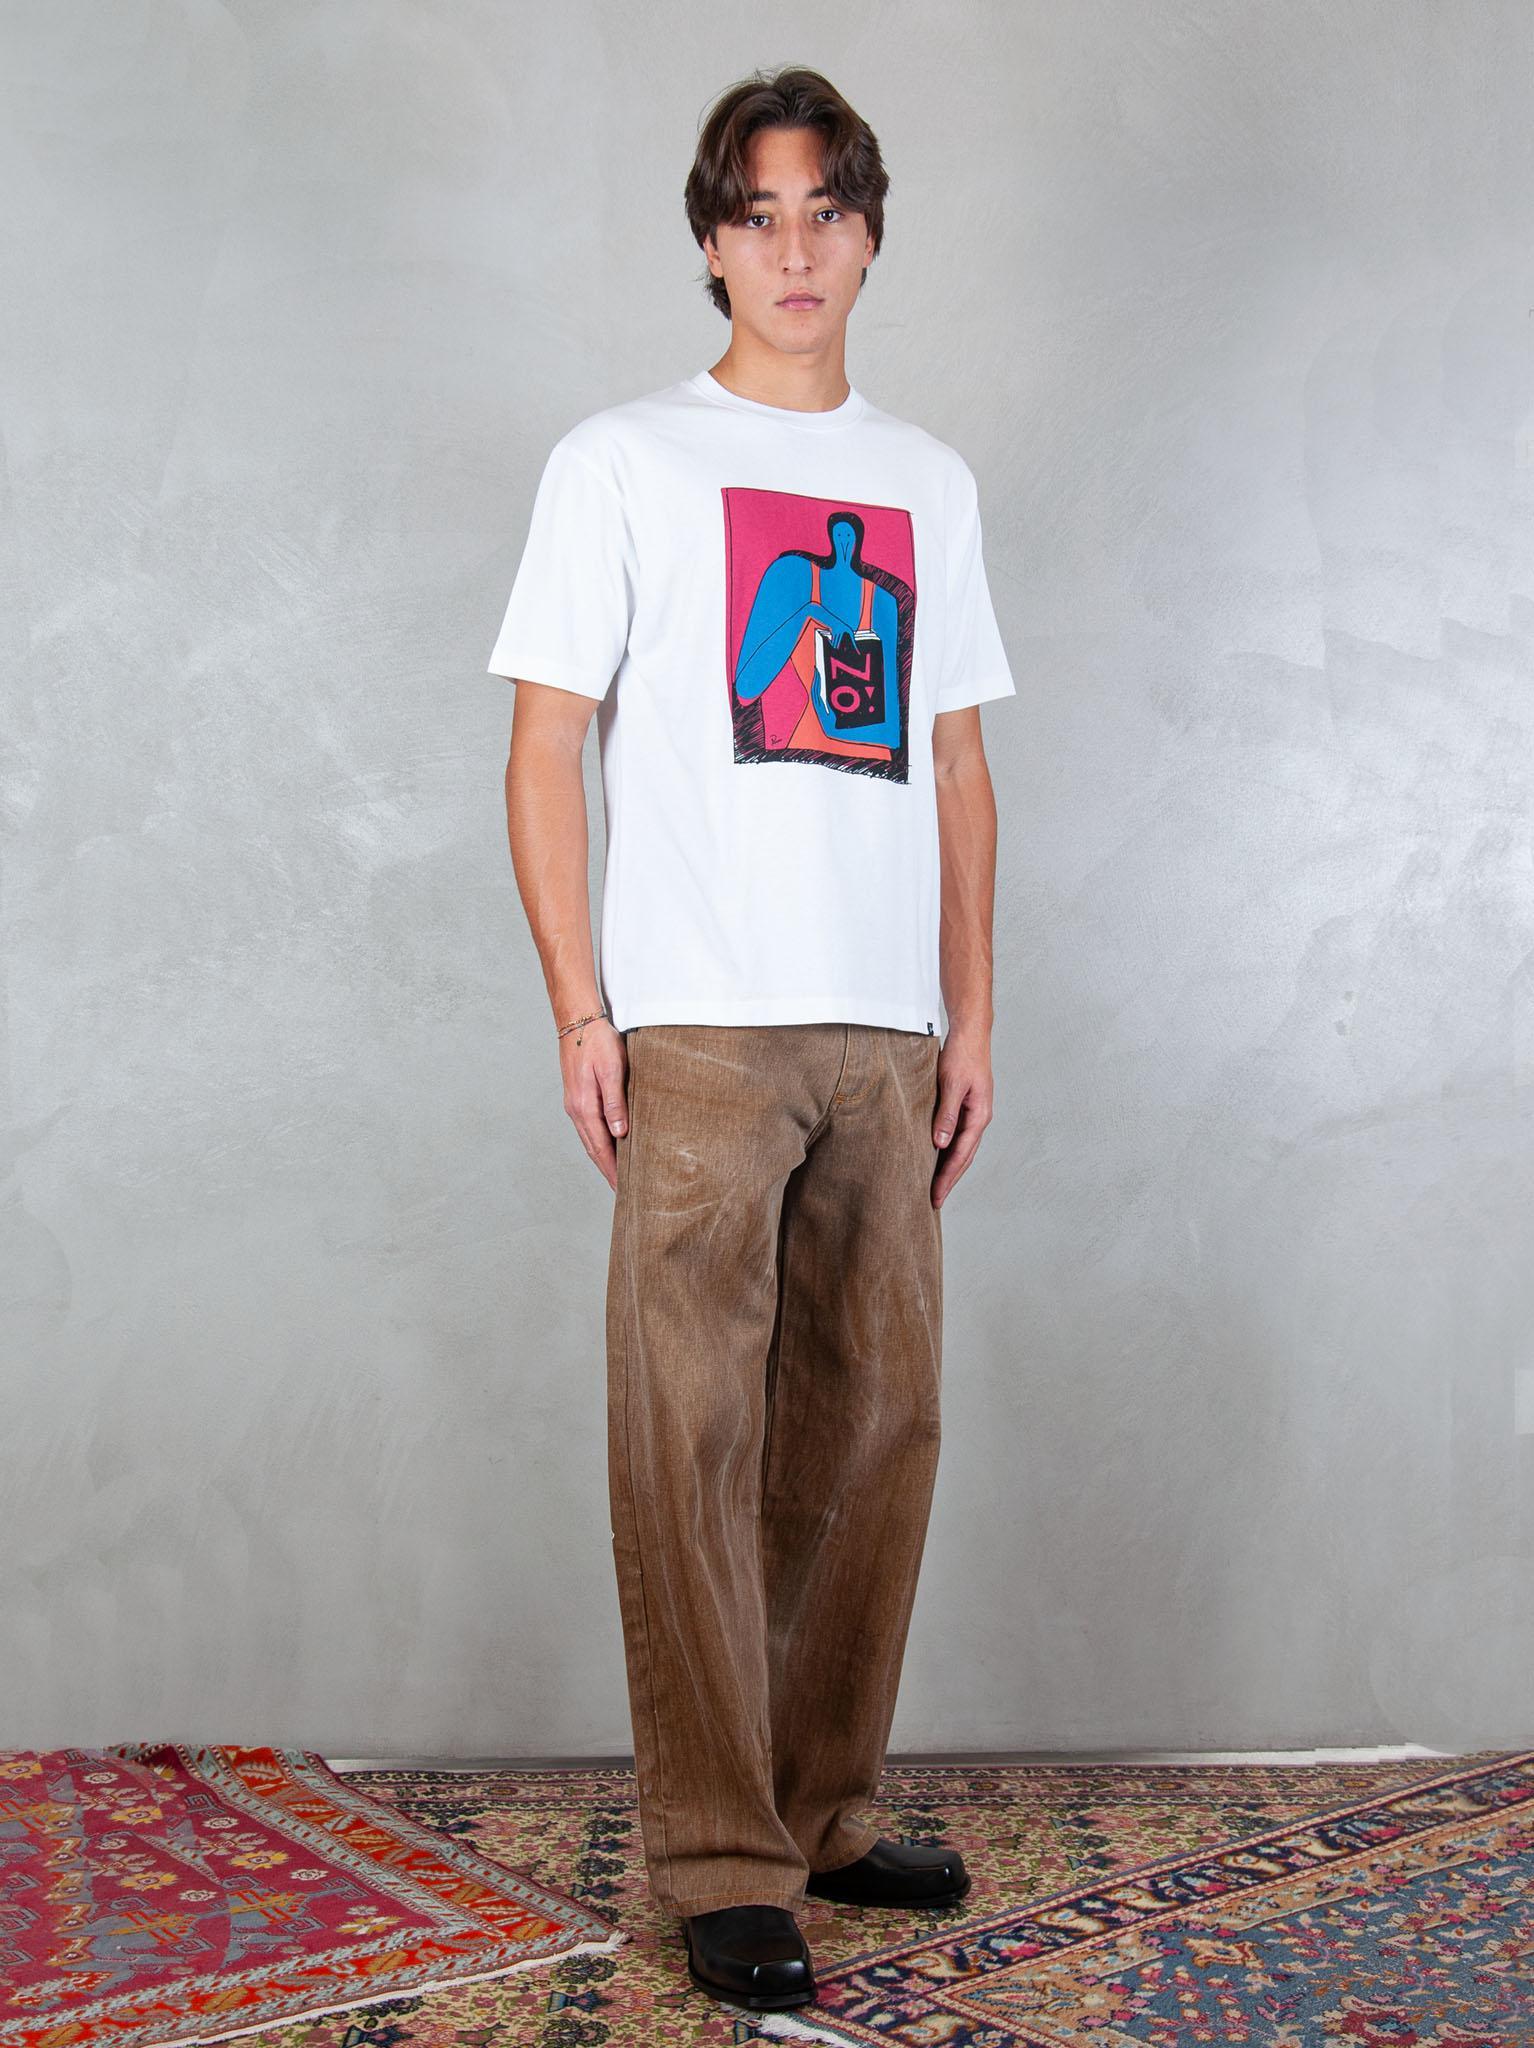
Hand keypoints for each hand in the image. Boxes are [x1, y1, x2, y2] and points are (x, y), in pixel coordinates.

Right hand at [560, 1017, 628, 1191]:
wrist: (577, 1021)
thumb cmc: (598, 1042)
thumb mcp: (611, 1070)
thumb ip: (615, 1103)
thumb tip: (620, 1134)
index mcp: (584, 1107)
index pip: (600, 1148)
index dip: (611, 1170)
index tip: (622, 1189)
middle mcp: (576, 1110)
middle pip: (593, 1148)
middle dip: (607, 1170)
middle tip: (622, 1190)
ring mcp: (574, 1104)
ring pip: (590, 1139)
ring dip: (602, 1157)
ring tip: (616, 1173)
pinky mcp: (577, 1096)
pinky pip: (588, 1127)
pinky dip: (598, 1141)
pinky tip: (608, 1144)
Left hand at [931, 1026, 994, 1208]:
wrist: (971, 1034)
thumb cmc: (962, 1055)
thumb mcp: (951, 1084)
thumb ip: (946, 1115)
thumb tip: (940, 1144)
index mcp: (979, 1116)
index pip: (961, 1155)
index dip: (948, 1177)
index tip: (936, 1196)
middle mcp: (979, 1118)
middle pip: (964, 1157)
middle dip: (949, 1180)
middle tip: (934, 1201)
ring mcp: (974, 1114)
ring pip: (961, 1149)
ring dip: (949, 1168)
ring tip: (935, 1187)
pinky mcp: (966, 1107)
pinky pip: (957, 1136)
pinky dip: (948, 1151)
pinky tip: (936, 1158)